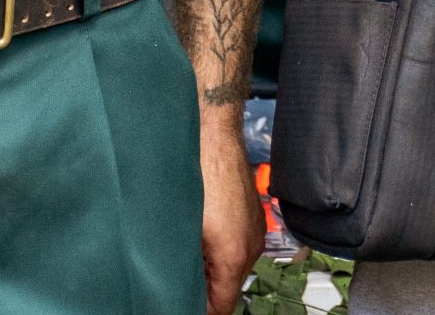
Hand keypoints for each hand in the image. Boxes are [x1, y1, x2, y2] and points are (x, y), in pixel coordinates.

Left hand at [198, 119, 264, 313]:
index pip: (222, 306)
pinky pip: (240, 248)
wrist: (213, 137)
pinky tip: (202, 239)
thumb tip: (179, 286)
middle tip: (181, 286)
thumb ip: (184, 267)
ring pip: (235, 268)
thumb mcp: (181, 230)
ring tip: (190, 260)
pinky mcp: (254, 219)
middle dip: (207, 291)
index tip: (185, 306)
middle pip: (230, 289)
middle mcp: (250, 246)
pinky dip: (222, 252)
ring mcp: (255, 232)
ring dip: (214, 271)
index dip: (201, 310)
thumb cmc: (194, 175)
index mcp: (233, 255)